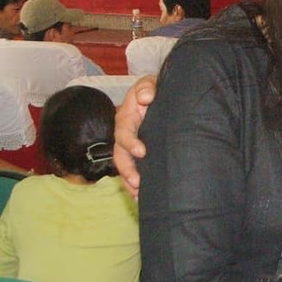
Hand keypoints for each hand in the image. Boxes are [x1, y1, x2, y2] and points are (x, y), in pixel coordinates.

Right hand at [113, 74, 156, 198]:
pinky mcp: (139, 155)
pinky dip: (136, 186)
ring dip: (130, 183)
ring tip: (139, 197)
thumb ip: (147, 87)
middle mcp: (125, 135)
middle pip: (120, 156)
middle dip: (127, 170)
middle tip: (137, 183)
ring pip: (125, 168)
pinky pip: (134, 172)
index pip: (124, 132)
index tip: (142, 152)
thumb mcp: (150, 83)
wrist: (161, 97)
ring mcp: (131, 147)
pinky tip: (143, 198)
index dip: (130, 142)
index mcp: (126, 118)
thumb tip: (146, 97)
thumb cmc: (154, 90)